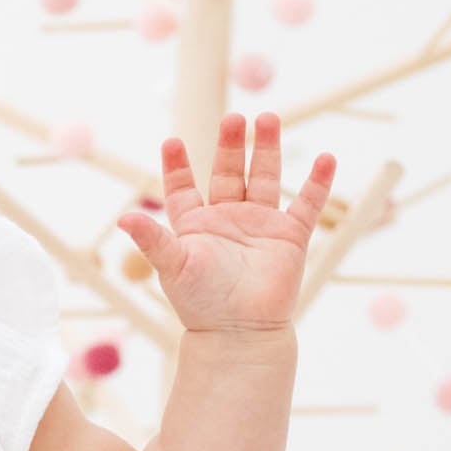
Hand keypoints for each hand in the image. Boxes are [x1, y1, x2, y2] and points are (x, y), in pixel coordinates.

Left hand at [117, 112, 335, 332]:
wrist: (239, 332)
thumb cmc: (201, 304)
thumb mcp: (173, 266)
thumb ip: (153, 239)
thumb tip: (124, 219)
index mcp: (195, 225)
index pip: (183, 188)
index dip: (177, 166)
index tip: (172, 142)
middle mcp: (227, 219)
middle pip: (228, 171)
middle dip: (230, 144)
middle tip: (234, 118)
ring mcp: (260, 224)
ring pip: (264, 178)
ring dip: (267, 149)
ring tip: (268, 119)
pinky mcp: (289, 237)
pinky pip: (306, 204)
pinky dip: (318, 183)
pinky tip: (326, 159)